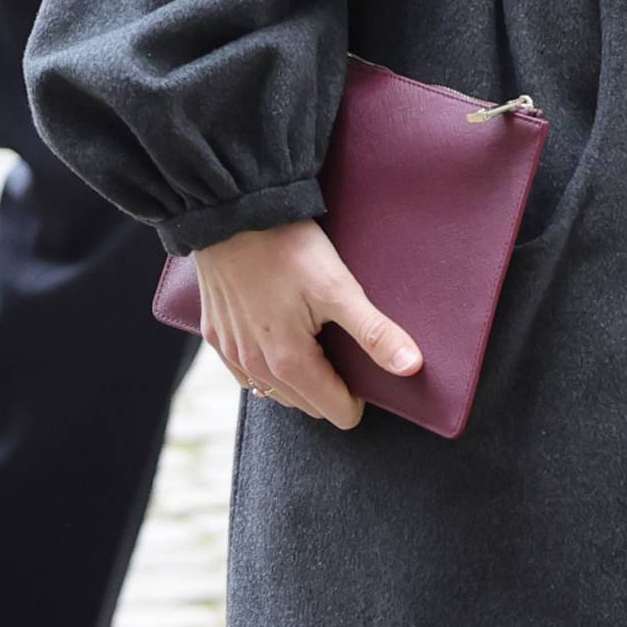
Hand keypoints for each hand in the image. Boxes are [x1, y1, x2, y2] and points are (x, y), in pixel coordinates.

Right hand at [193, 221, 421, 427]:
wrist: (232, 213)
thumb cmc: (287, 247)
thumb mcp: (338, 288)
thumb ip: (375, 332)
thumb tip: (411, 367)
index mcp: (288, 363)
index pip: (337, 413)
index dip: (360, 395)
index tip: (367, 365)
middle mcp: (255, 368)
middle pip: (309, 406)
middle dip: (332, 387)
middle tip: (345, 347)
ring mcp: (231, 354)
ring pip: (277, 393)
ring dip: (301, 379)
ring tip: (317, 339)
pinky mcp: (215, 337)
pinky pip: (248, 373)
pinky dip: (270, 366)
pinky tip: (282, 335)